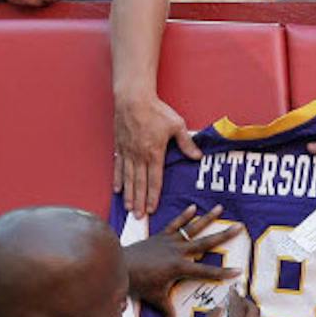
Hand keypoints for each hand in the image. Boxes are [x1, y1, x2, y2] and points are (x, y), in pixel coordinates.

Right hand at [114, 92, 202, 217]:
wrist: (133, 98)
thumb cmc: (156, 110)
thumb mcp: (177, 125)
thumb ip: (186, 143)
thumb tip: (198, 156)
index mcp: (155, 153)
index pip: (155, 180)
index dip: (153, 196)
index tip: (152, 209)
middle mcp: (139, 156)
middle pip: (140, 184)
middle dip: (140, 202)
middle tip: (139, 218)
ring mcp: (128, 152)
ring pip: (128, 178)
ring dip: (129, 195)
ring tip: (129, 208)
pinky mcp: (120, 147)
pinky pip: (118, 167)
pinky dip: (118, 179)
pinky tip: (117, 190)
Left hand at [124, 204, 242, 316]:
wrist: (121, 265)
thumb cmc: (138, 283)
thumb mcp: (155, 298)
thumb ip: (167, 311)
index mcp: (179, 268)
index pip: (206, 271)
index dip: (222, 272)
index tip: (238, 270)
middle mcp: (178, 252)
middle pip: (205, 243)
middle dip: (224, 235)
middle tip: (239, 227)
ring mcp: (170, 241)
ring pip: (193, 228)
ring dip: (207, 218)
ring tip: (220, 208)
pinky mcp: (161, 236)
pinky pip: (175, 224)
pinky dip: (184, 216)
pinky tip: (194, 207)